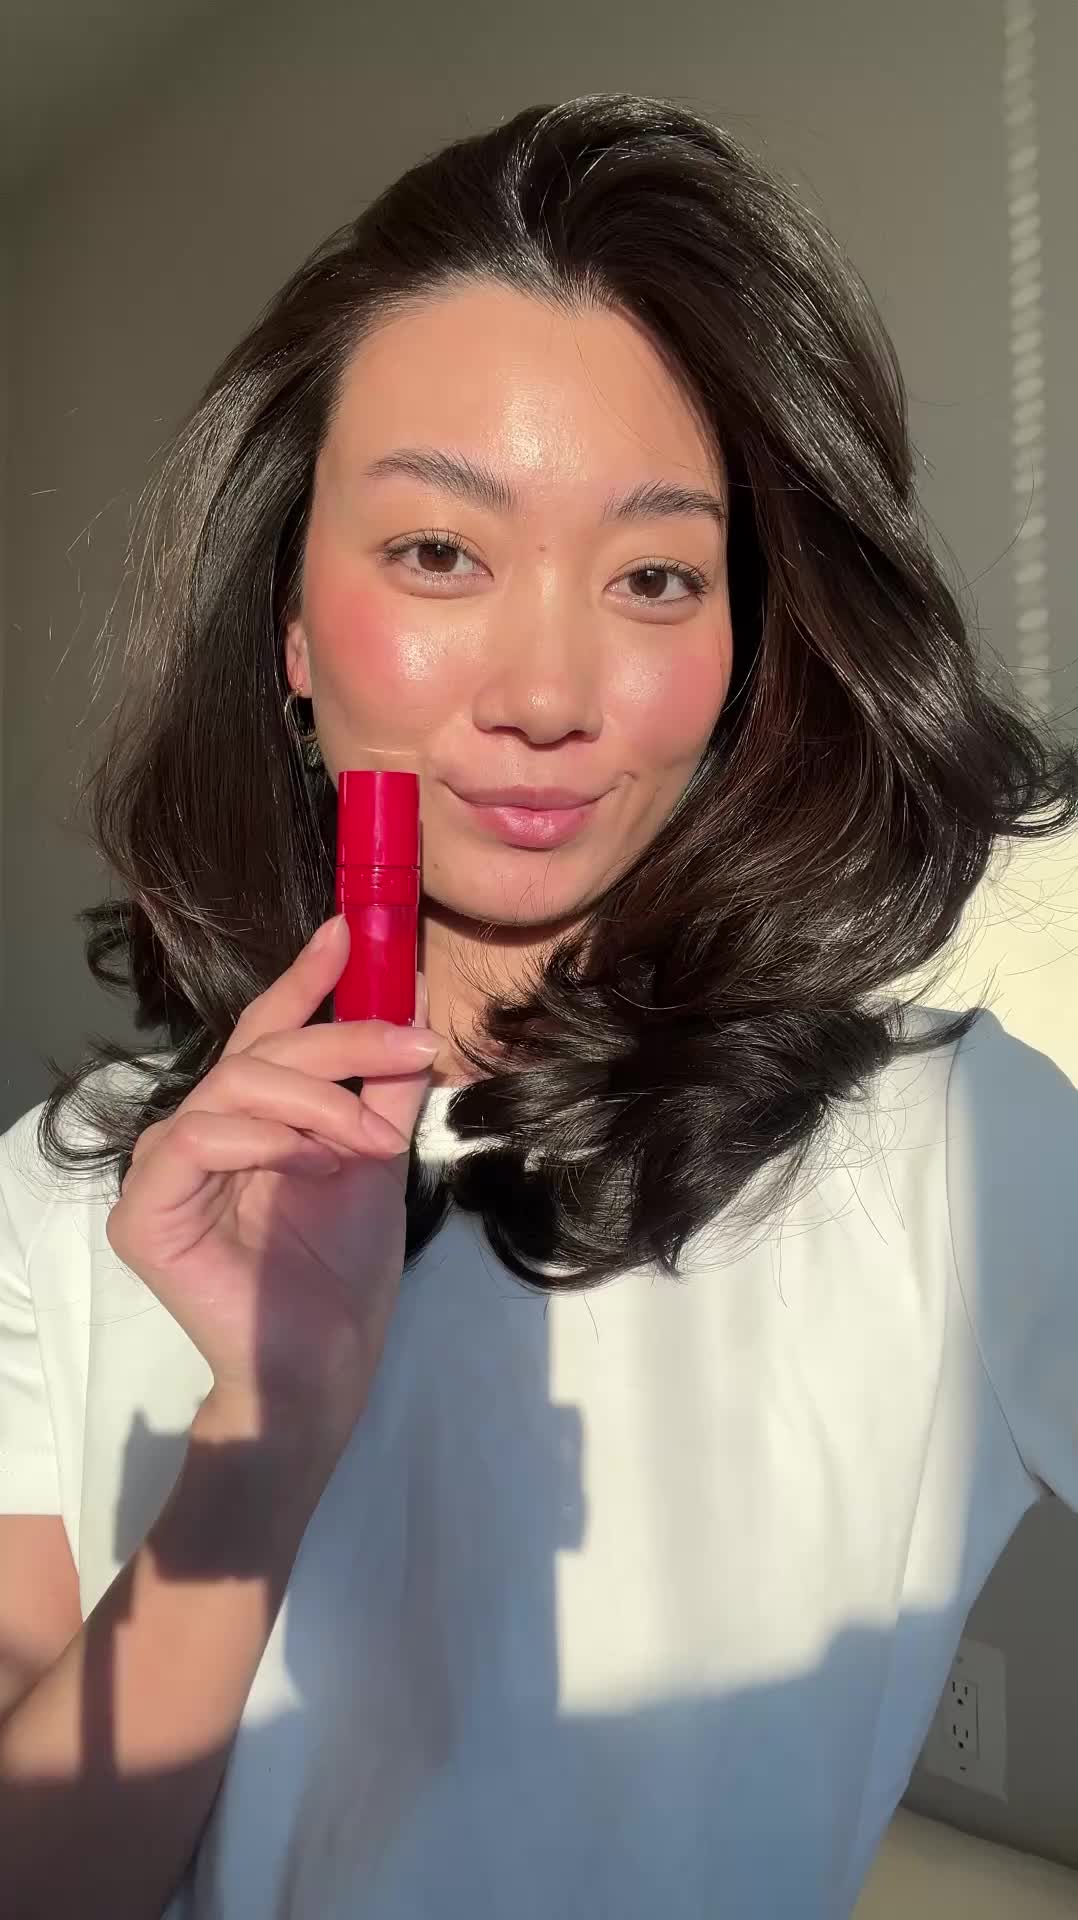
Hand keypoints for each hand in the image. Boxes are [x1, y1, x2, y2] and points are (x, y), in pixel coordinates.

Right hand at [106, 915, 440, 1457]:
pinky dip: (266, 1142)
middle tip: (413, 1049)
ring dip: (318, 1103)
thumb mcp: (380, 1154)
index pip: (266, 1033)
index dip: (304, 979)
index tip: (350, 931)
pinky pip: (197, 1138)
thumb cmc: (345, 1269)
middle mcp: (197, 1133)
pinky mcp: (144, 1214)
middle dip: (343, 1040)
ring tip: (368, 1145)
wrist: (329, 1363)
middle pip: (260, 1050)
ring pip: (233, 1085)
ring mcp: (162, 1172)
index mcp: (249, 1119)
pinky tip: (312, 1166)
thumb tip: (411, 998)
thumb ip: (386, 1081)